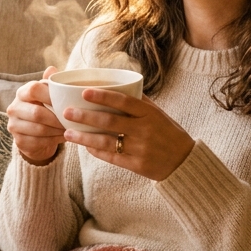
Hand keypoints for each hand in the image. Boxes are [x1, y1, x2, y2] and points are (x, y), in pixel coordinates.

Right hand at [6, 66, 65, 164]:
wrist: (34, 133)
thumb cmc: (44, 108)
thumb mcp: (47, 95)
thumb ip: (51, 83)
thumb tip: (52, 68)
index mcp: (22, 93)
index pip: (34, 90)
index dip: (51, 96)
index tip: (66, 102)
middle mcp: (14, 108)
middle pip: (37, 113)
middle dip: (57, 118)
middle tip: (72, 120)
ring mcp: (14, 125)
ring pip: (39, 129)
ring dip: (57, 130)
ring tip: (70, 129)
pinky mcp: (18, 141)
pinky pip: (39, 142)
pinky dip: (53, 140)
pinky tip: (63, 137)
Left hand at [61, 90, 194, 180]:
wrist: (184, 161)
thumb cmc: (168, 132)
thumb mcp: (158, 114)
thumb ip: (139, 102)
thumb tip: (115, 86)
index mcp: (149, 113)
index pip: (124, 101)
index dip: (104, 95)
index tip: (84, 92)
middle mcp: (144, 130)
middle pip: (110, 121)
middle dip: (86, 116)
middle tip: (66, 112)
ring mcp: (140, 148)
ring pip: (107, 142)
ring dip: (84, 138)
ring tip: (67, 134)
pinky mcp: (137, 165)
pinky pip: (112, 157)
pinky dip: (96, 151)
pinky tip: (85, 146)